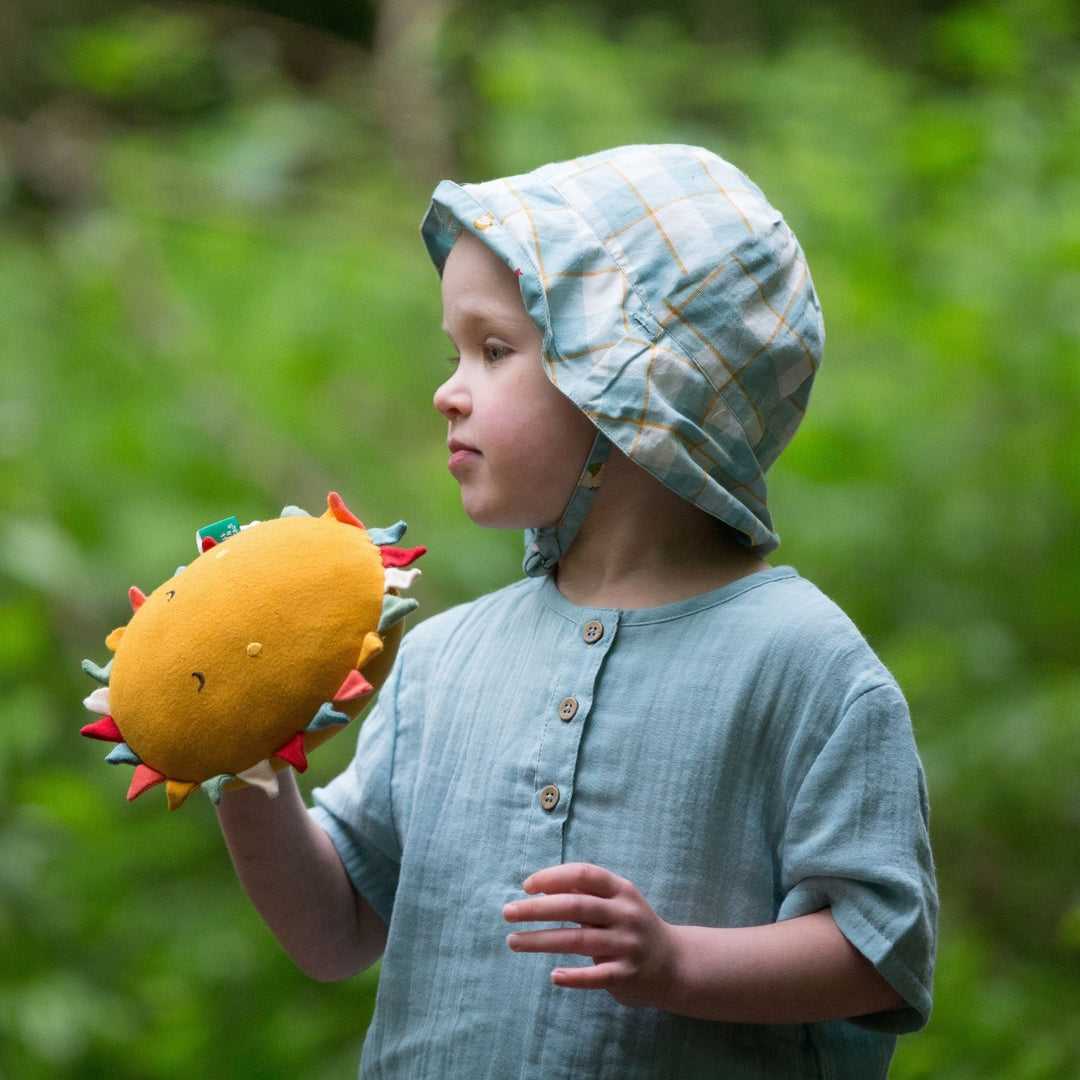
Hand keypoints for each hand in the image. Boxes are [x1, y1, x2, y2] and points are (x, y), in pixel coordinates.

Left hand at [503, 862, 677, 1008]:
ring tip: (513, 941)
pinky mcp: (626, 975)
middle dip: (537, 908)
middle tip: (507, 912)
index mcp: (621, 890)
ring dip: (541, 941)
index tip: (526, 886)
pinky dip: (573, 977)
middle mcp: (625, 914)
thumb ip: (586, 892)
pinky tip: (553, 976)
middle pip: (575, 906)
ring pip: (577, 941)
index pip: (583, 874)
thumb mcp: (617, 901)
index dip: (553, 877)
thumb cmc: (631, 926)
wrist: (674, 964)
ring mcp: (626, 945)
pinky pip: (595, 976)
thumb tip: (541, 885)